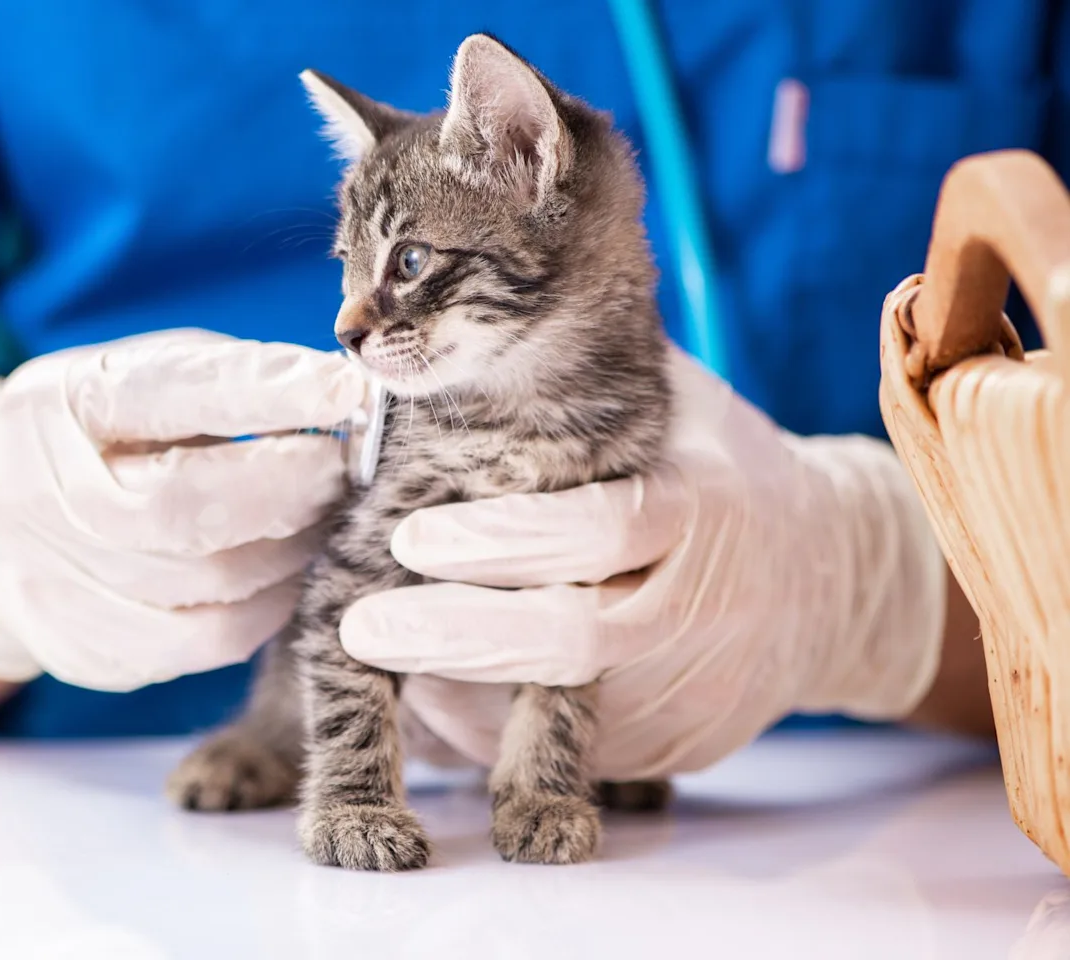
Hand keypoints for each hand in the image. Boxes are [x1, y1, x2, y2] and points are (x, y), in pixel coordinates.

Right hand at [0, 329, 364, 690]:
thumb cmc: (100, 437)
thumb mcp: (143, 378)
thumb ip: (230, 382)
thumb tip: (343, 398)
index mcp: (57, 404)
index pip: (167, 394)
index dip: (264, 393)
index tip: (345, 392)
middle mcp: (37, 495)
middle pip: (181, 507)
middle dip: (287, 489)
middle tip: (346, 471)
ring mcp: (51, 581)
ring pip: (205, 586)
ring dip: (290, 553)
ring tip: (326, 521)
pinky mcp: (82, 647)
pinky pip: (203, 641)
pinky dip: (267, 609)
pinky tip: (287, 576)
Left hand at [344, 348, 948, 779]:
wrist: (830, 576)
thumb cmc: (717, 468)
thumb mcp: (674, 404)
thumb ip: (584, 377)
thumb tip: (461, 328)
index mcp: (701, 504)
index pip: (598, 527)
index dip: (501, 539)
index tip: (408, 537)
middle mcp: (703, 603)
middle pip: (574, 638)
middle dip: (458, 635)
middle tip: (364, 629)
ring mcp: (696, 685)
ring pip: (563, 710)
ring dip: (462, 694)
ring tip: (385, 659)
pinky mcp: (681, 742)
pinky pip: (575, 752)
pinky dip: (500, 732)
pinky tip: (440, 696)